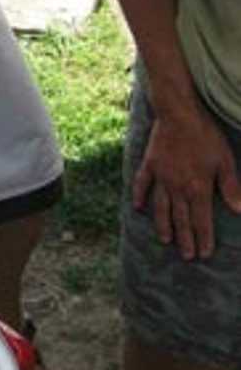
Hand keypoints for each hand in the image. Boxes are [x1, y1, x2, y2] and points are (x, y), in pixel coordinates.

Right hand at [133, 106, 240, 259]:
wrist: (179, 113)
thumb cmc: (206, 136)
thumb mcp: (225, 160)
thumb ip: (230, 187)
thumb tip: (239, 211)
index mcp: (197, 188)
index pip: (201, 220)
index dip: (204, 238)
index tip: (204, 253)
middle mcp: (177, 187)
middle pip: (181, 219)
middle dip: (185, 239)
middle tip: (187, 256)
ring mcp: (161, 177)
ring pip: (161, 208)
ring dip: (164, 225)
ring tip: (166, 240)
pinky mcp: (150, 164)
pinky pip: (142, 184)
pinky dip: (140, 196)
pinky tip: (138, 208)